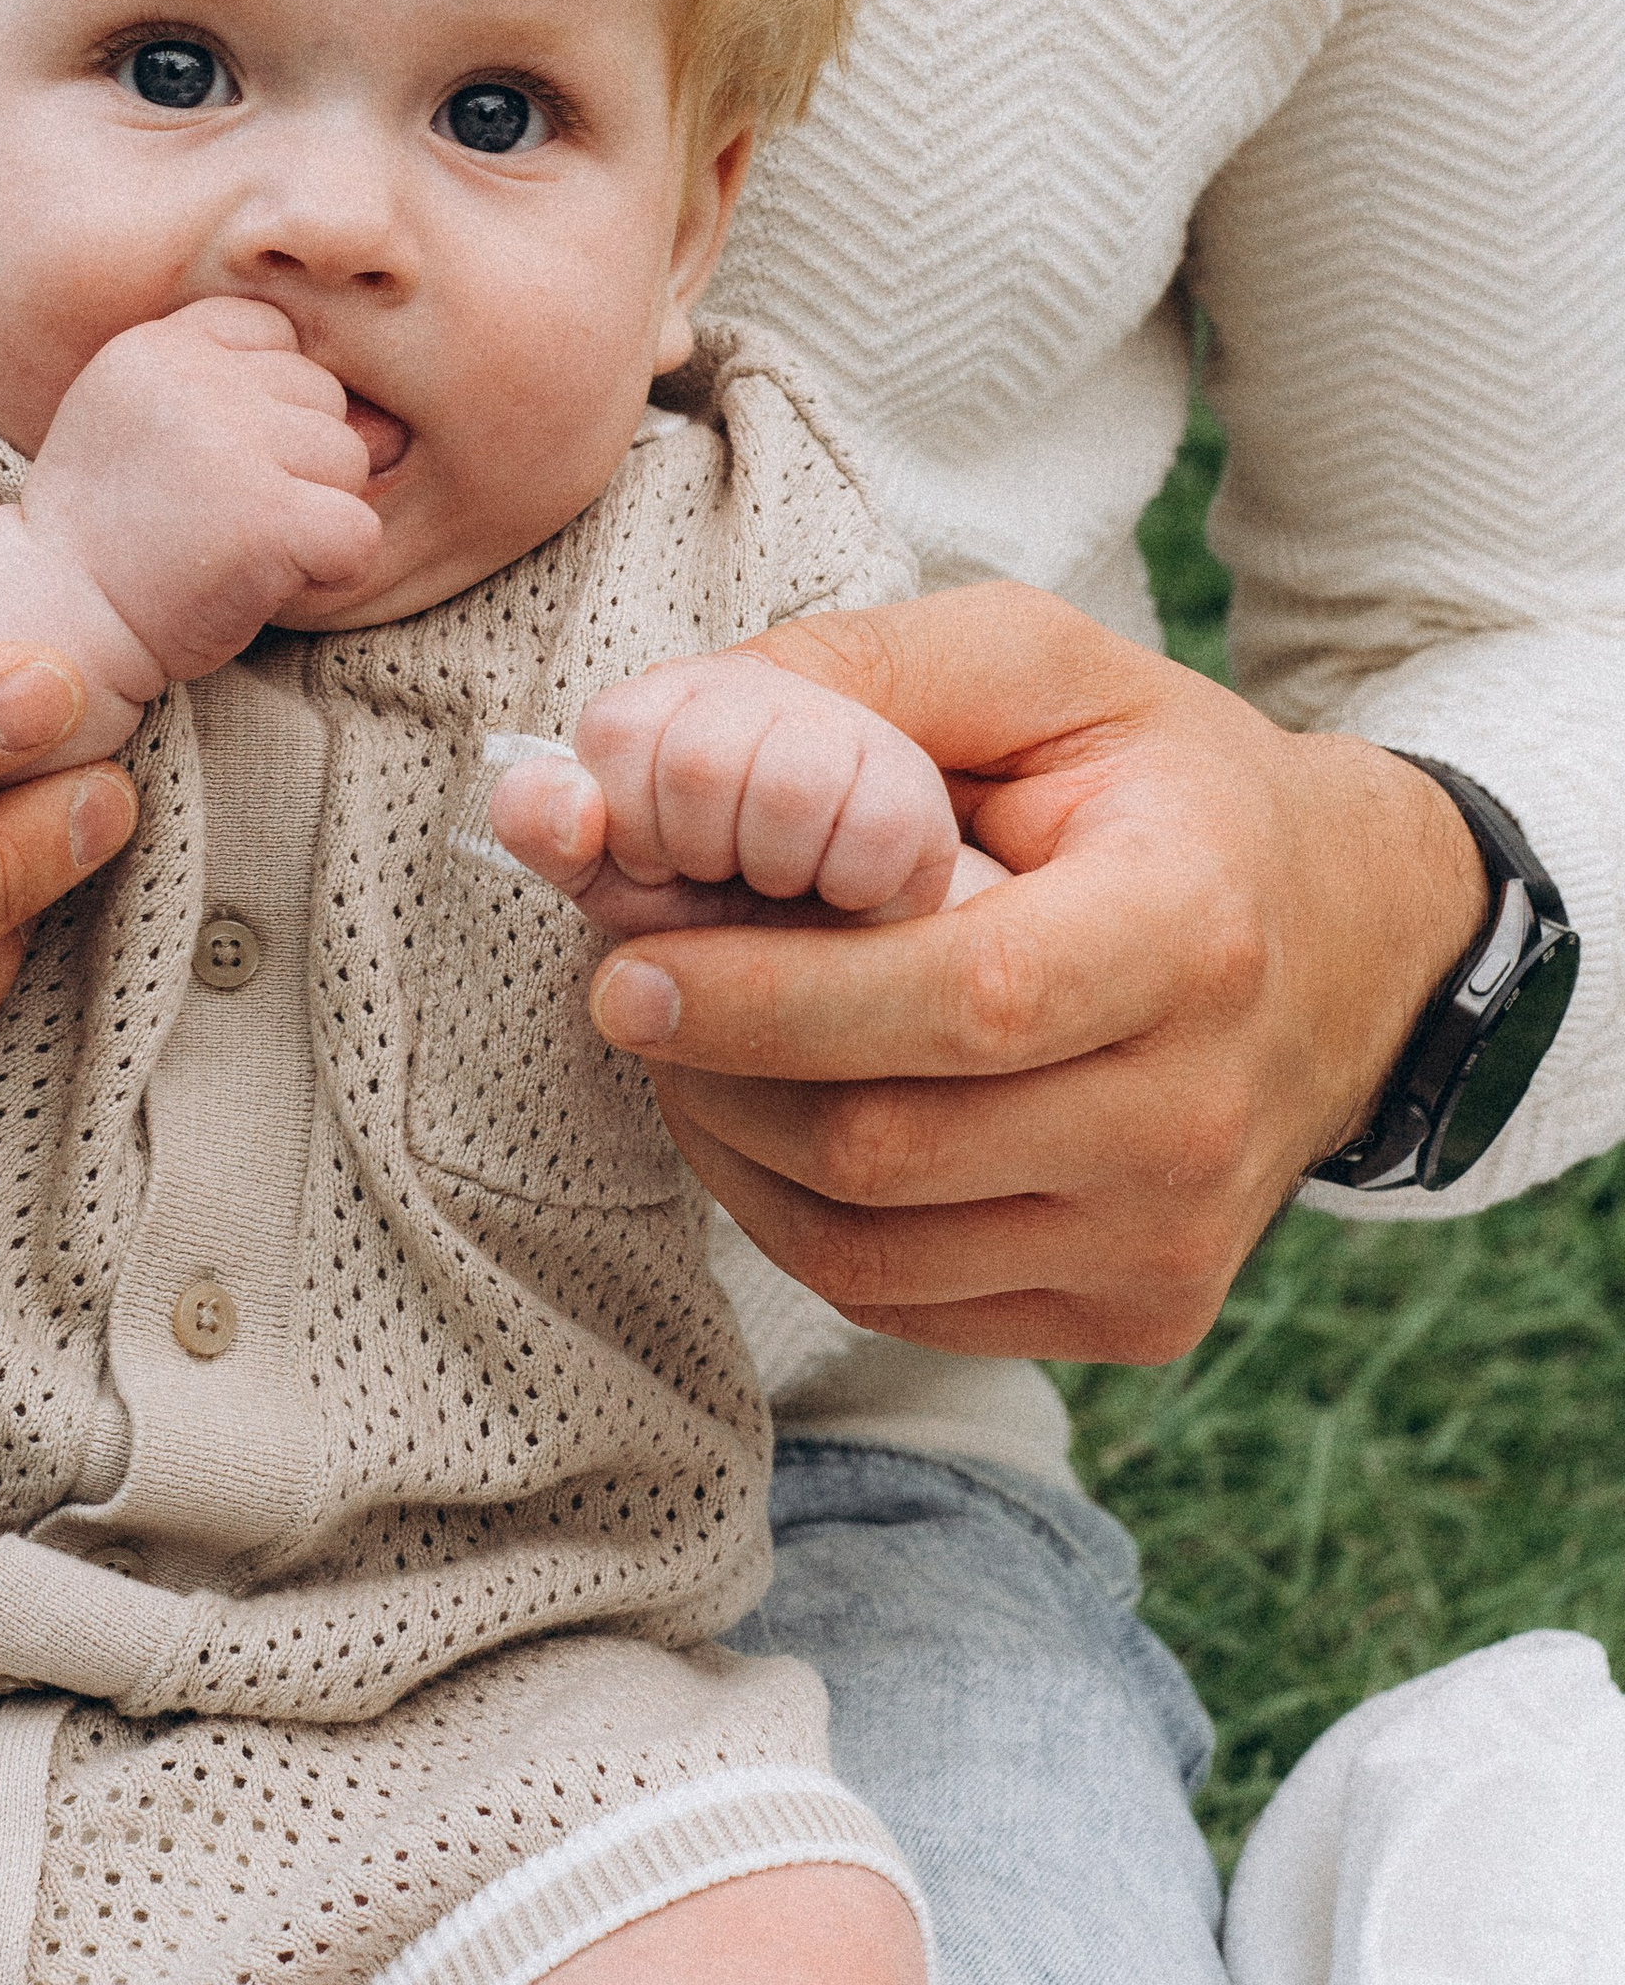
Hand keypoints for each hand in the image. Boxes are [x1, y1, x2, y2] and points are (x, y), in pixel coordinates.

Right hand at [24, 296, 382, 681]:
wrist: (57, 625)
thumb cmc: (116, 535)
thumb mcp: (154, 432)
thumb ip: (250, 399)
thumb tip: (391, 425)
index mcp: (156, 346)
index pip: (275, 335)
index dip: (264, 406)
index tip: (208, 462)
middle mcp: (192, 378)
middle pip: (321, 396)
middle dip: (293, 461)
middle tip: (217, 515)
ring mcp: (230, 444)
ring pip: (349, 459)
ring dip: (311, 513)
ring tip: (235, 546)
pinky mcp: (267, 518)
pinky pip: (360, 531)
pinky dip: (335, 569)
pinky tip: (270, 581)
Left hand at [572, 585, 1489, 1362]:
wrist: (1358, 940)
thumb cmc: (1167, 787)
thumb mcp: (1039, 668)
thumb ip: (852, 674)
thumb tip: (645, 734)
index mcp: (1192, 936)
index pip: (957, 1006)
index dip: (772, 1001)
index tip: (629, 966)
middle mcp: (1197, 1120)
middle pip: (887, 1149)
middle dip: (716, 1069)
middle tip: (627, 987)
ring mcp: (1170, 1243)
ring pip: (868, 1251)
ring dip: (731, 1148)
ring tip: (686, 1042)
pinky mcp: (1137, 1316)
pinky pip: (899, 1302)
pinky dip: (792, 1214)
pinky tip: (770, 1114)